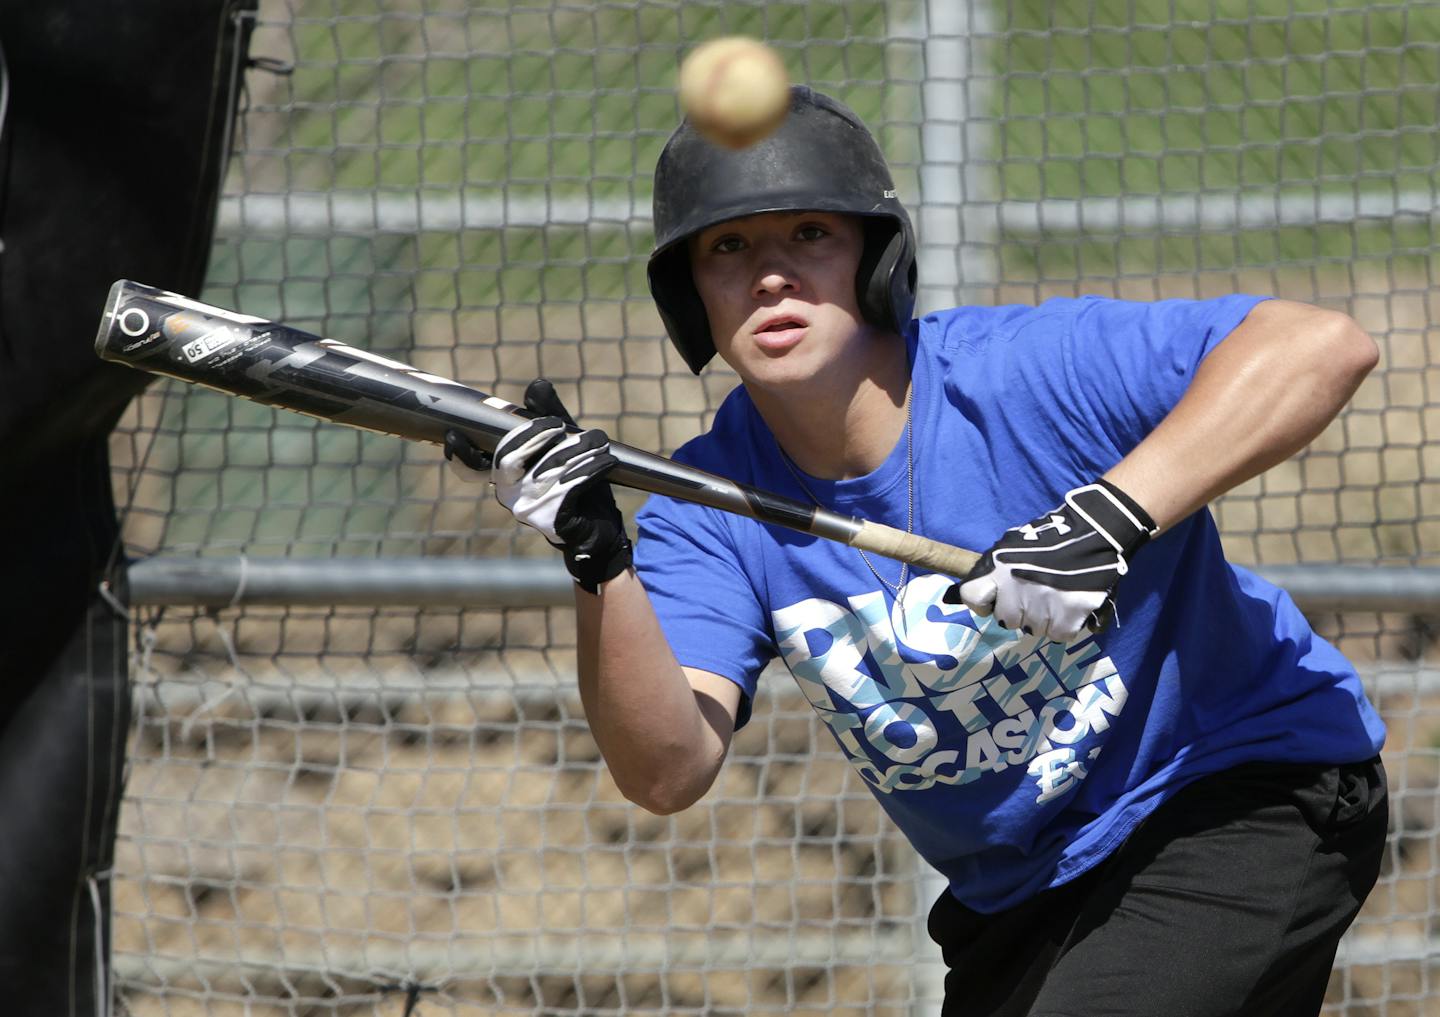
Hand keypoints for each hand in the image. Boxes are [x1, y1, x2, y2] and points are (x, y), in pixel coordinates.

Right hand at [444, 379, 631, 593]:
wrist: (598, 531)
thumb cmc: (577, 485)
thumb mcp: (564, 446)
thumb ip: (549, 416)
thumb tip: (536, 385)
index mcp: (503, 476)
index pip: (470, 467)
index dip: (460, 453)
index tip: (453, 434)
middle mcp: (507, 494)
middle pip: (508, 458)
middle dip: (537, 434)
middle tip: (560, 424)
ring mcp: (526, 509)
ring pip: (547, 469)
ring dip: (577, 450)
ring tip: (597, 440)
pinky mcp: (550, 520)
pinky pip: (569, 486)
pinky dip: (591, 469)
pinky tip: (605, 461)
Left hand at [944, 479, 1155, 641]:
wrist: (1096, 532)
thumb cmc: (1053, 536)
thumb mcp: (1013, 545)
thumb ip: (993, 569)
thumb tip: (963, 593)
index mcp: (999, 569)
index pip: (972, 597)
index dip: (983, 602)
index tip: (994, 600)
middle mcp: (1017, 589)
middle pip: (1007, 619)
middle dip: (1019, 611)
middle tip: (1036, 595)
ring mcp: (1044, 604)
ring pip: (1034, 629)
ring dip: (1044, 619)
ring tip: (1056, 597)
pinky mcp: (1070, 615)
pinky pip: (1059, 635)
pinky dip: (1065, 626)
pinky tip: (1070, 607)